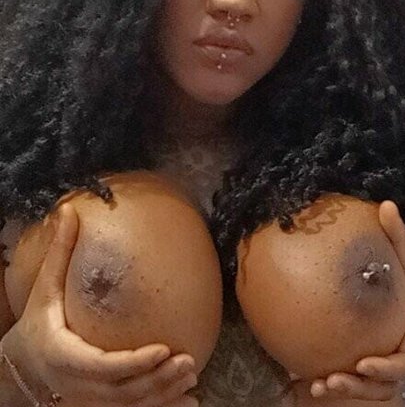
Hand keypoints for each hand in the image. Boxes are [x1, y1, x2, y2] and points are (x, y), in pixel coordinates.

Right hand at [3, 203, 198, 406]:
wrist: (19, 368)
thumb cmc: (35, 324)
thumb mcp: (43, 289)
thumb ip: (60, 252)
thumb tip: (68, 209)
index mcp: (67, 357)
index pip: (103, 366)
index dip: (134, 362)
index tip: (163, 349)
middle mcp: (78, 387)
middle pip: (123, 393)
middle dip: (157, 381)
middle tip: (189, 361)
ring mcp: (90, 403)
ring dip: (164, 397)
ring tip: (193, 377)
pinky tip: (190, 403)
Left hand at [307, 200, 404, 399]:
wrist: (389, 314)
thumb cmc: (398, 284)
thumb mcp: (401, 262)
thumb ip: (397, 238)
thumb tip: (387, 203)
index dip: (386, 367)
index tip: (362, 364)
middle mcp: (399, 358)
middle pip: (384, 385)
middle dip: (359, 387)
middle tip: (333, 379)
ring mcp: (383, 371)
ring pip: (366, 393)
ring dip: (344, 391)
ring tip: (319, 385)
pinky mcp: (366, 377)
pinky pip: (351, 390)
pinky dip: (332, 389)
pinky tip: (309, 385)